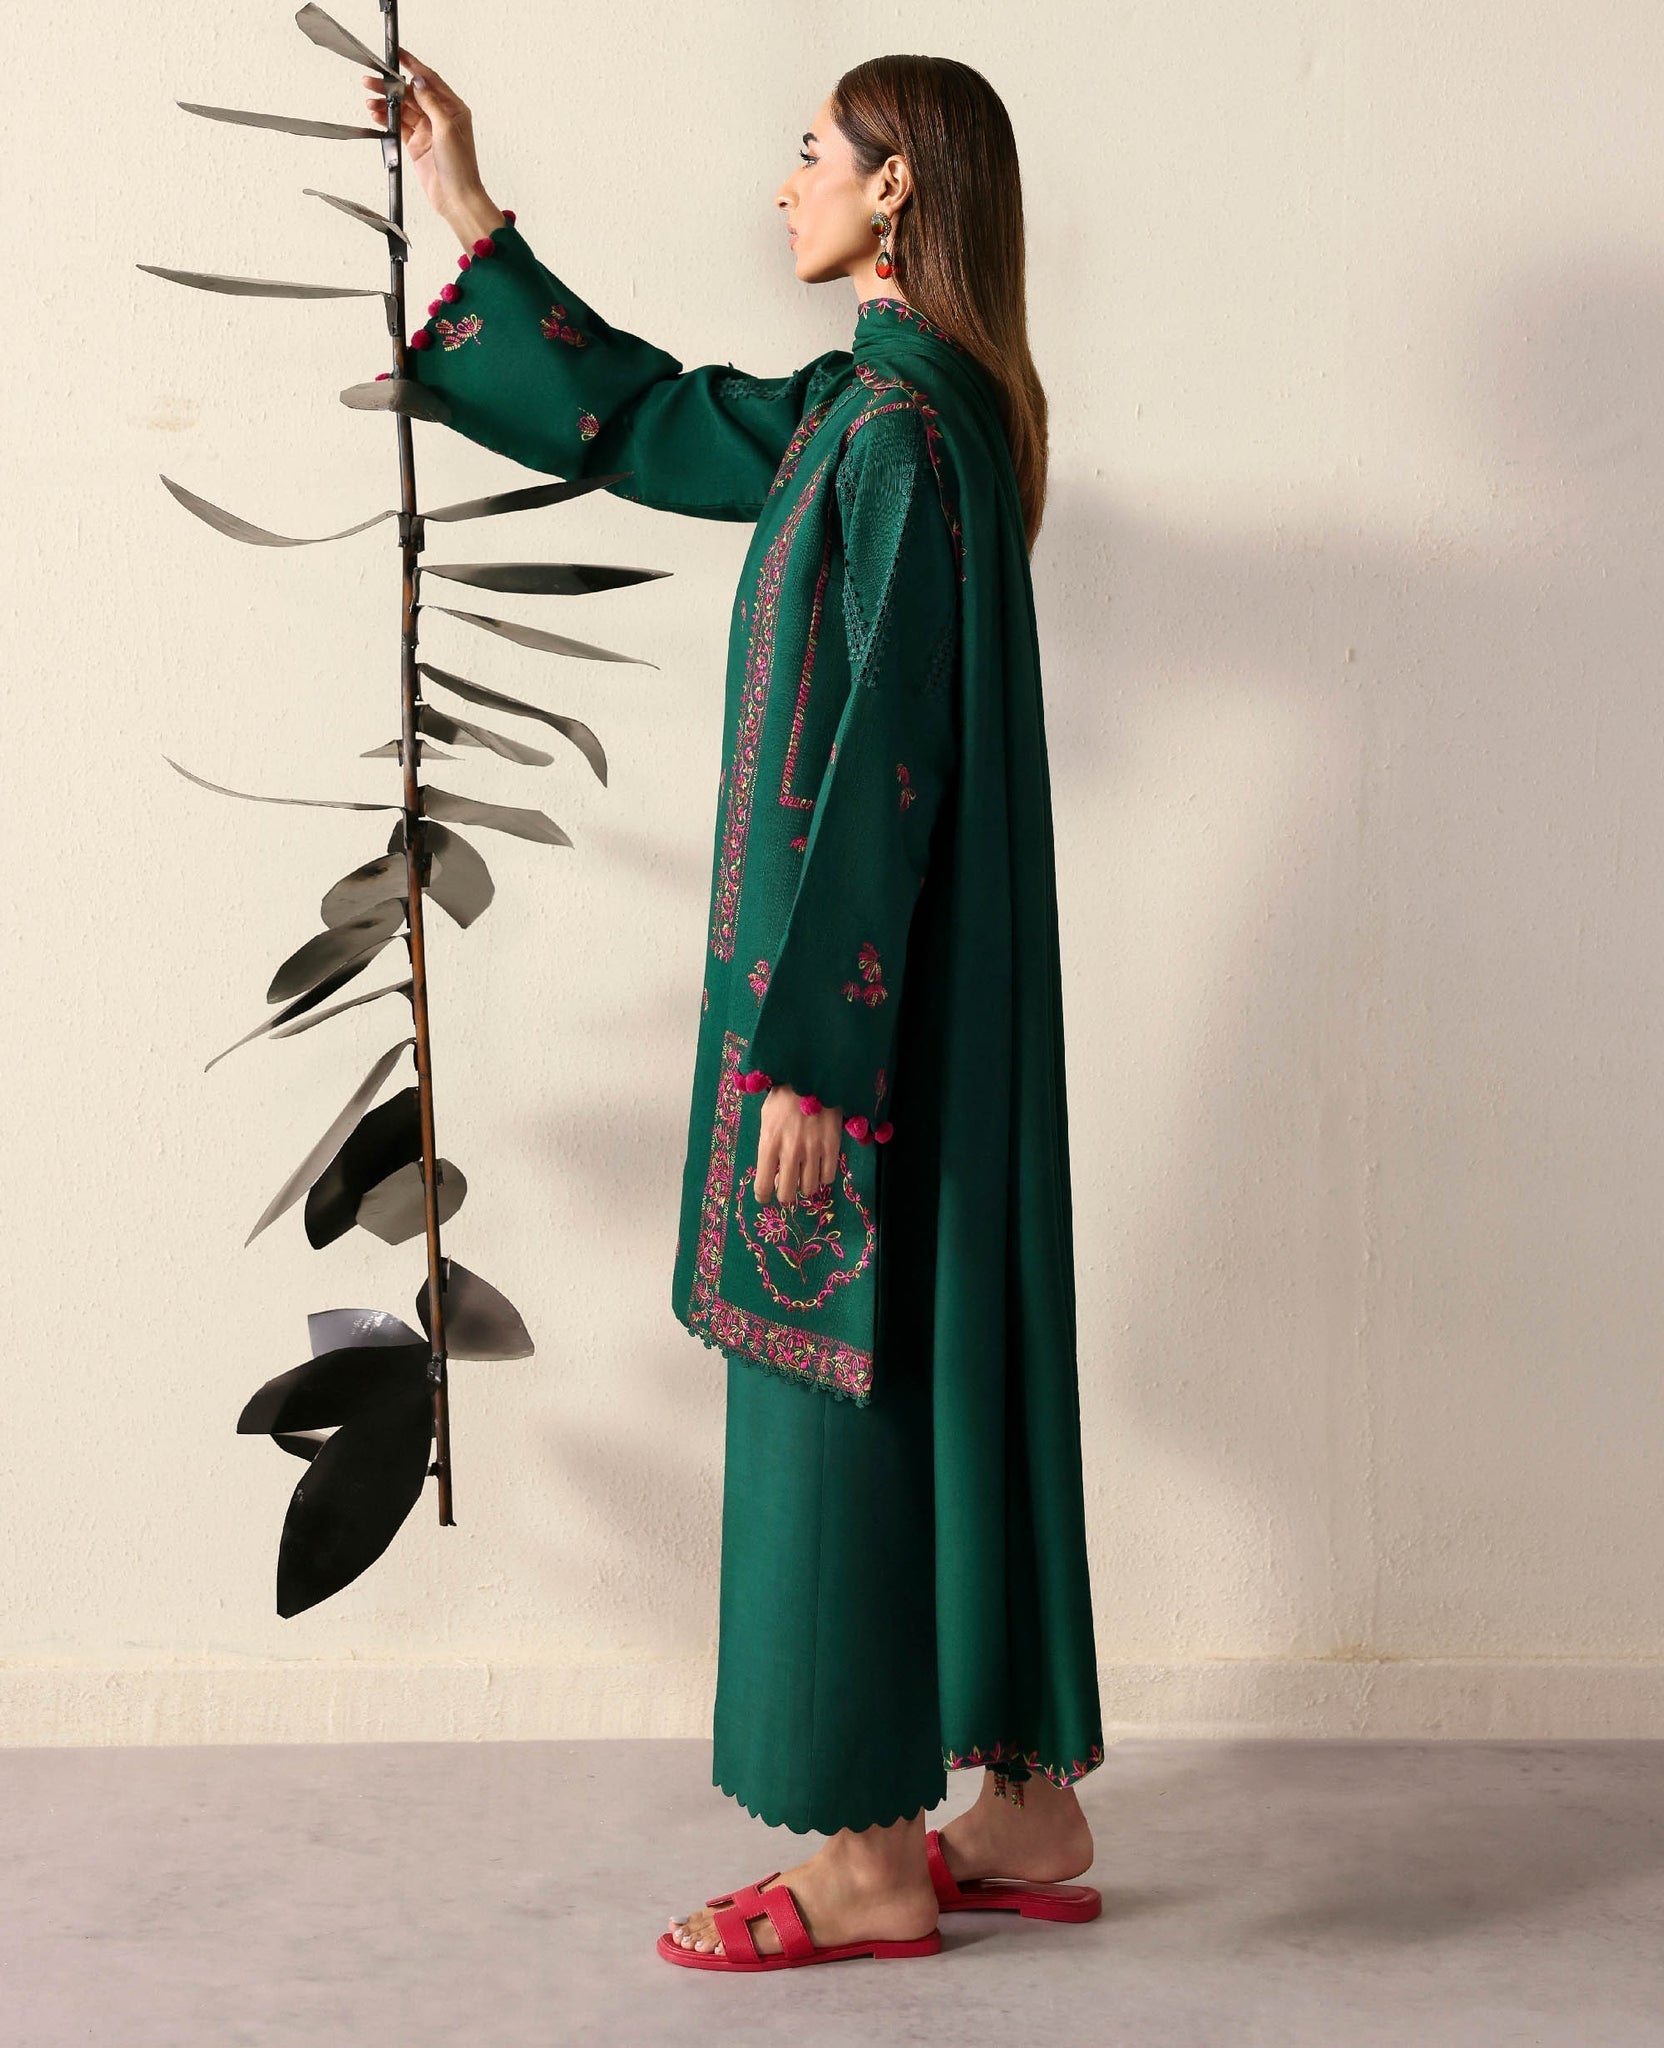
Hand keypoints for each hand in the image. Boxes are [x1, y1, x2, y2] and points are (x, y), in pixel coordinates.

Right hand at [361, 49, 500, 239]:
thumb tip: (419, 81)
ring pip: (402, 109)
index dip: (413, 65)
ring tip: (369, 100)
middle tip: (372, 80)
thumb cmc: (460, 168)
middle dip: (391, 87)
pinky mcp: (416, 144)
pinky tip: (375, 114)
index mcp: (453, 109)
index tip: (398, 54)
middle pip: (412, 94)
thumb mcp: (447, 129)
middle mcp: (440, 117)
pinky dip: (386, 119)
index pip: (430, 80)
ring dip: (386, 104)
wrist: (456, 199)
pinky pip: (398, 126)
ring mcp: (427, 130)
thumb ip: (431, 103)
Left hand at [754, 1086, 842, 1206]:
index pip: (763, 1185)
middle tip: (786, 1187)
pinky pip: (828, 1176)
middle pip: (787, 1194)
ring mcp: (813, 1150)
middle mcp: (790, 1151)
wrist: (812, 1076)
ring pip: (810, 1189)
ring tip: (804, 1174)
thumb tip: (774, 1174)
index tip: (765, 1197)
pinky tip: (819, 1166)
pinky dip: (823, 1176)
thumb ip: (768, 1147)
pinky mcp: (832, 1146)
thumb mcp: (767, 1119)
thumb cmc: (784, 1097)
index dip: (763, 1196)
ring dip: (805, 1185)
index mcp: (769, 1143)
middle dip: (785, 1195)